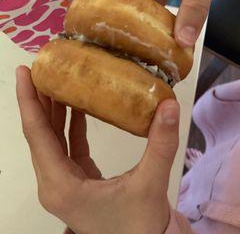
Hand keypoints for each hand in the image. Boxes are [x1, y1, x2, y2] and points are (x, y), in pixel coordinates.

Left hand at [16, 66, 179, 233]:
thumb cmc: (140, 225)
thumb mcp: (151, 183)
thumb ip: (161, 144)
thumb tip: (169, 105)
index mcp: (62, 185)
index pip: (37, 134)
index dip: (29, 100)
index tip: (26, 71)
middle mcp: (54, 182)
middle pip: (39, 133)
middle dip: (38, 98)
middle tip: (43, 65)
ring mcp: (63, 180)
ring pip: (50, 137)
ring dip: (52, 108)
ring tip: (57, 77)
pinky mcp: (75, 178)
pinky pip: (66, 144)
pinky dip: (69, 122)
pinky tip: (77, 102)